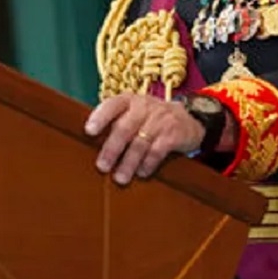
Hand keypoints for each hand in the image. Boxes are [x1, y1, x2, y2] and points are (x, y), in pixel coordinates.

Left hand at [84, 93, 204, 184]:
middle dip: (112, 149)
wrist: (189, 119)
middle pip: (125, 128)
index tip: (89, 131)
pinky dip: (148, 164)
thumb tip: (88, 144)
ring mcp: (161, 120)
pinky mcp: (174, 134)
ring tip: (120, 178)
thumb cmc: (151, 120)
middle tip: (102, 166)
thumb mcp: (135, 113)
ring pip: (140, 143)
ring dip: (128, 162)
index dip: (100, 117)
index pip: (112, 105)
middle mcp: (144, 107)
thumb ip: (116, 123)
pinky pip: (158, 151)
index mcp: (130, 101)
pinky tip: (141, 173)